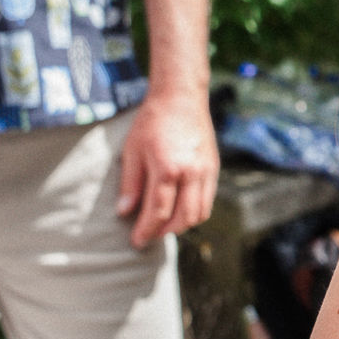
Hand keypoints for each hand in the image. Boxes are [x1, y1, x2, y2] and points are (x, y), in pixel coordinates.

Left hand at [116, 93, 219, 245]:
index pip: (158, 212)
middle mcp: (191, 173)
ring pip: (200, 213)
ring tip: (164, 225)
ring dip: (182, 225)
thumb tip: (125, 213)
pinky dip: (194, 212)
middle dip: (164, 232)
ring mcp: (206, 171)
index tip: (136, 241)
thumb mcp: (133, 151)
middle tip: (149, 234)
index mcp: (167, 168)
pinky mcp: (213, 168)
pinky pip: (208, 200)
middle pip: (183, 218)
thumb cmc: (152, 121)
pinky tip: (179, 210)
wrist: (181, 97)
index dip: (146, 230)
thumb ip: (130, 184)